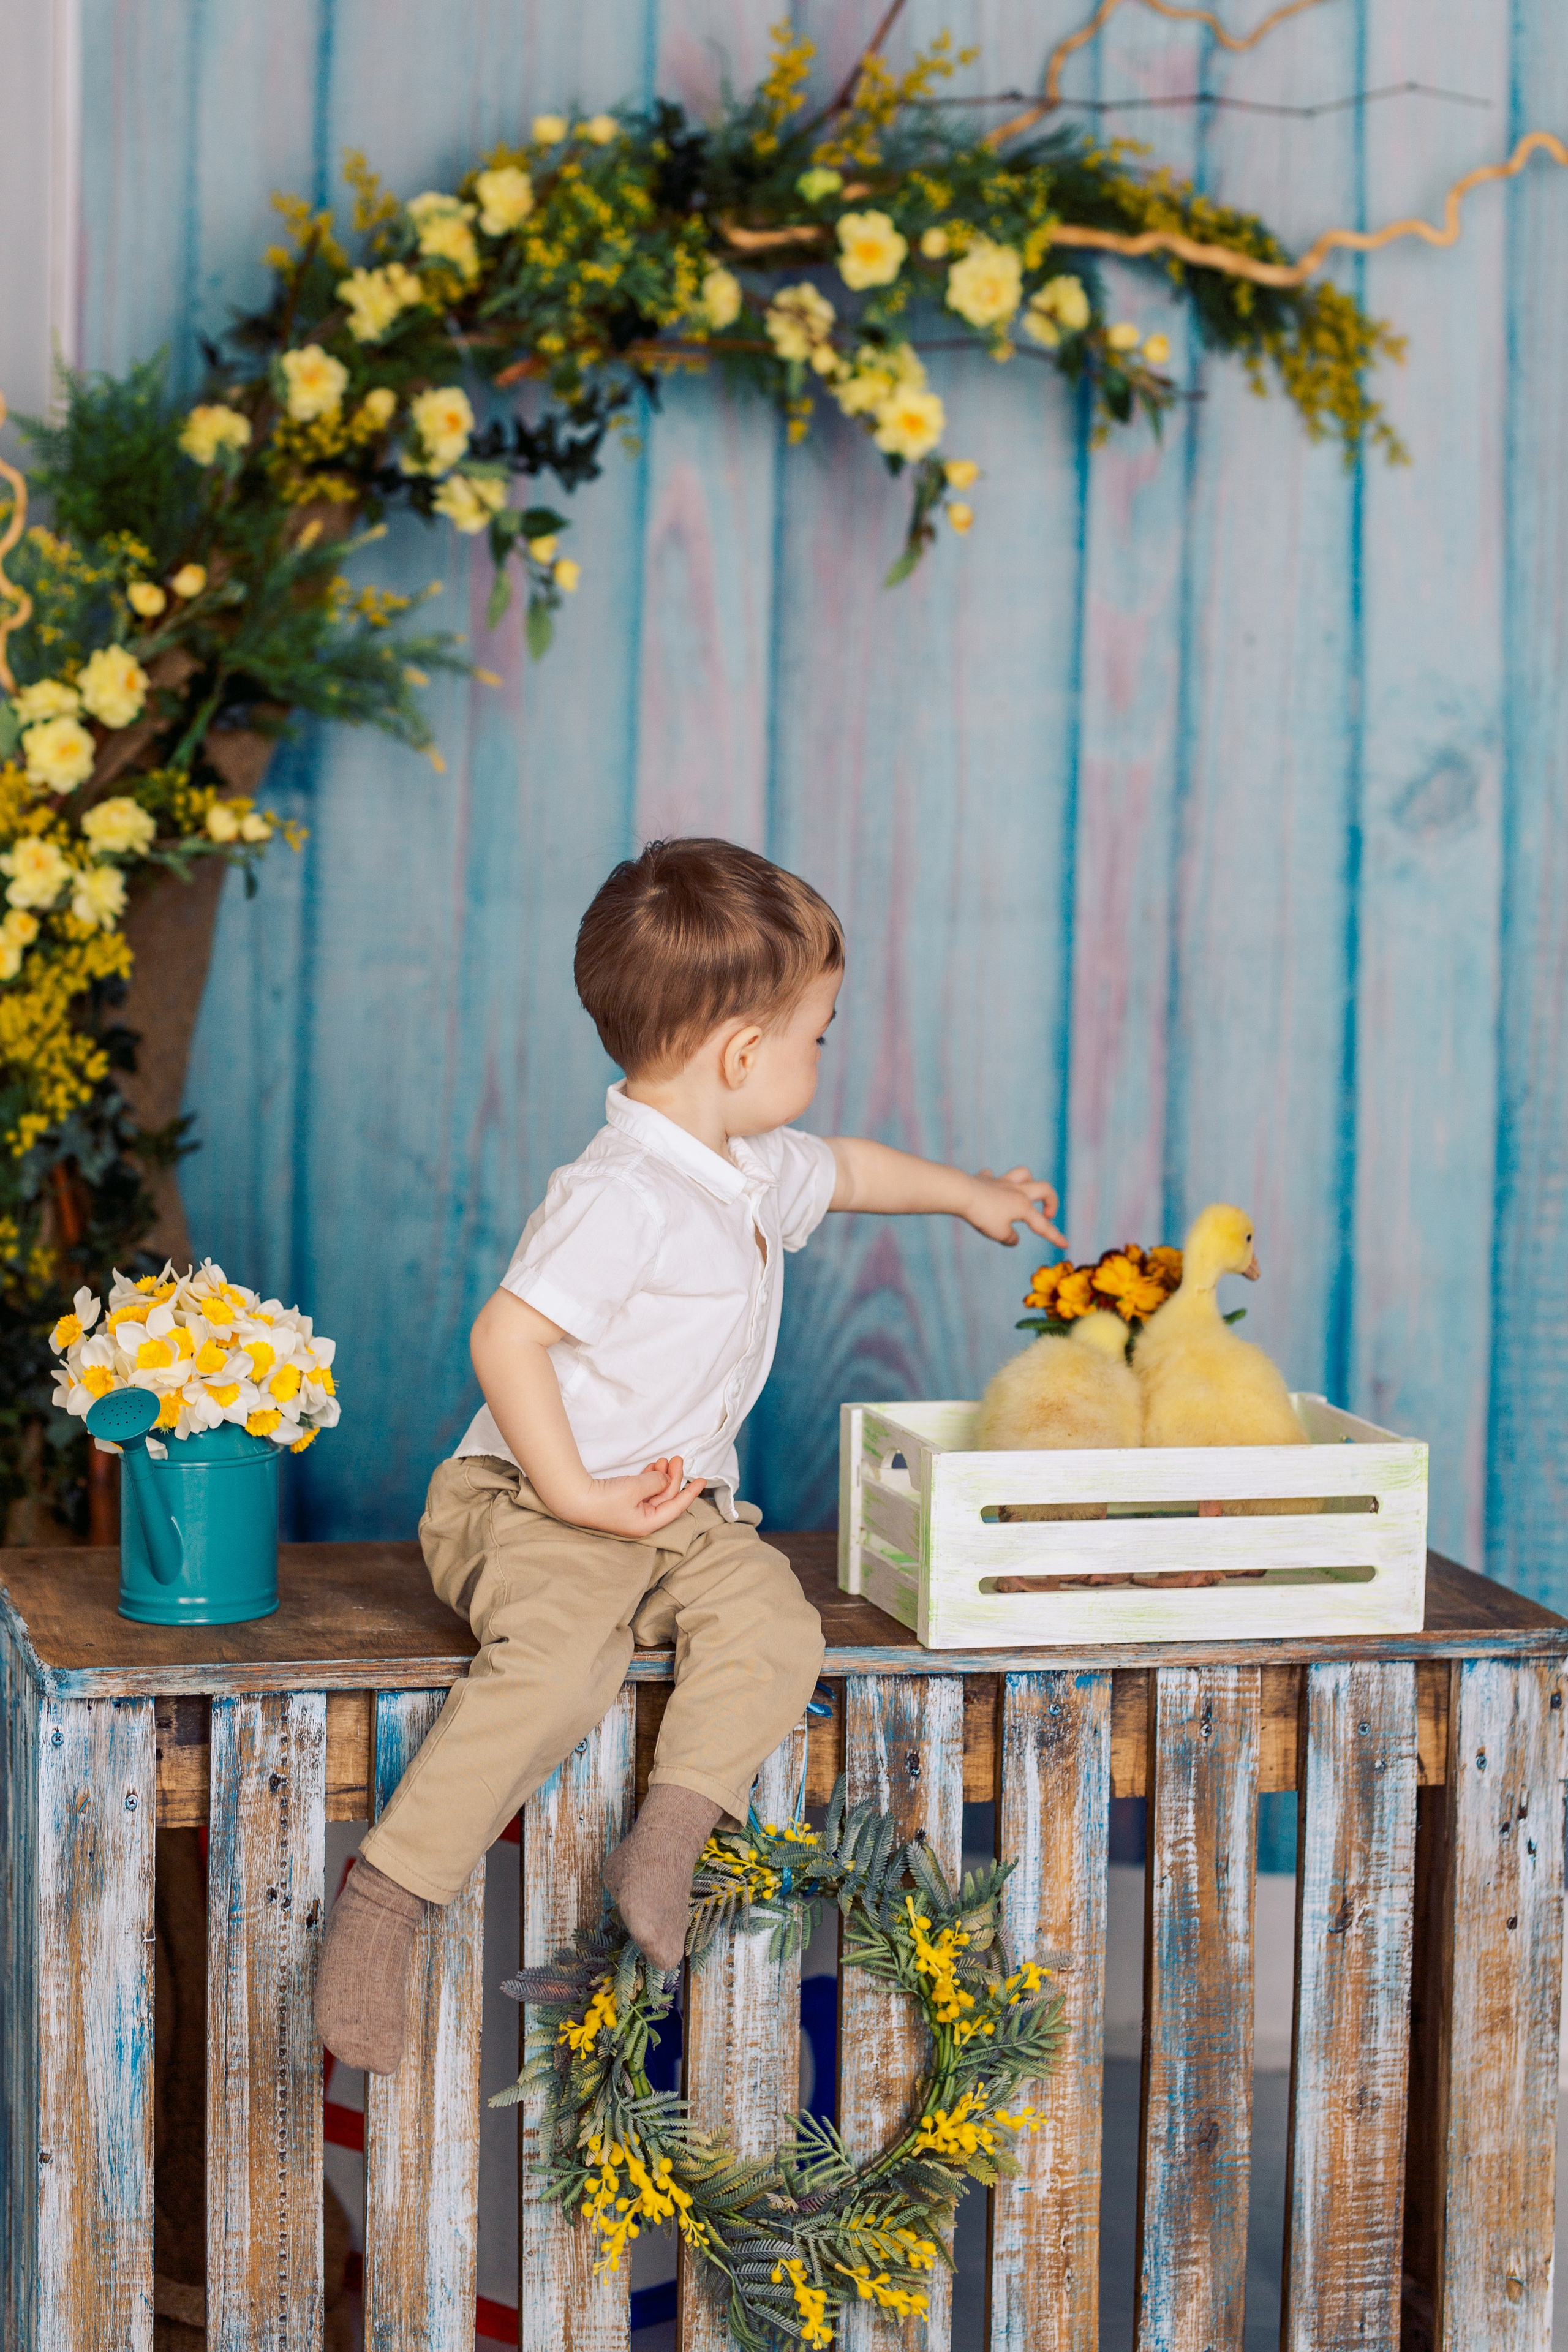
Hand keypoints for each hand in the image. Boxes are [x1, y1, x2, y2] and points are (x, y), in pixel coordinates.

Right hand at [568, 1456, 702, 1537]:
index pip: (676, 1507)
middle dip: (673, 1478)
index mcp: (648, 1523)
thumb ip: (656, 1482)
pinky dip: (649, 1479)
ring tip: (664, 1460)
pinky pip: (643, 1491)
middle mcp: (642, 1520)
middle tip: (677, 1458)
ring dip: (661, 1476)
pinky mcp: (623, 1504)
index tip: (702, 1480)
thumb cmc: (605, 1498)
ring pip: (654, 1493)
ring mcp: (632, 1513)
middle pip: (665, 1498)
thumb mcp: (636, 1488)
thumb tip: (664, 1479)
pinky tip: (653, 1467)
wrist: (575, 1499)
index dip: (690, 1493)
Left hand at [965, 1166, 1066, 1248]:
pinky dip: (994, 1181)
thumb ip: (1010, 1238)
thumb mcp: (998, 1233)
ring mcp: (1002, 1182)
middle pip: (1044, 1188)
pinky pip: (993, 1176)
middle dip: (1051, 1201)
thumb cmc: (983, 1215)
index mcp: (1023, 1206)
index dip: (1055, 1236)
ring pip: (1024, 1174)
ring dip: (1029, 1182)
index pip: (1043, 1225)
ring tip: (1025, 1194)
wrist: (963, 1193)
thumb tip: (1013, 1238)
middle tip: (1047, 1214)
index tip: (1066, 1244)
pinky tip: (991, 1187)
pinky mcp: (985, 1180)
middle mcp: (1017, 1191)